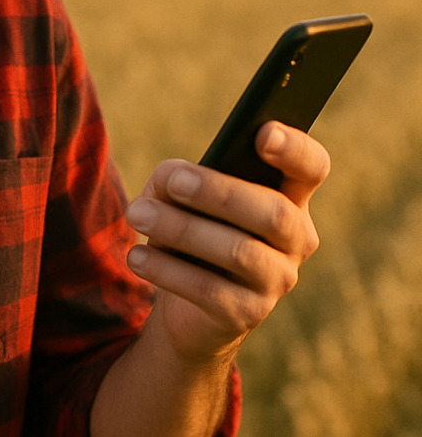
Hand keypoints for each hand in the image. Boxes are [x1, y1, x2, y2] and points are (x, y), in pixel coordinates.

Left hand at [124, 121, 329, 362]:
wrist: (188, 303)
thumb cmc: (191, 225)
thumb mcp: (182, 193)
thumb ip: (179, 177)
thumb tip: (172, 180)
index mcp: (289, 194)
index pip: (311, 166)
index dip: (294, 149)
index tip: (262, 132)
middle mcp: (296, 238)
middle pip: (274, 212)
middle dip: (220, 193)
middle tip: (173, 182)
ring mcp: (277, 280)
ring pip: (239, 252)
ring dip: (181, 229)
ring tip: (136, 214)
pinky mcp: (248, 315)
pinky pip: (210, 290)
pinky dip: (167, 269)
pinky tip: (136, 256)